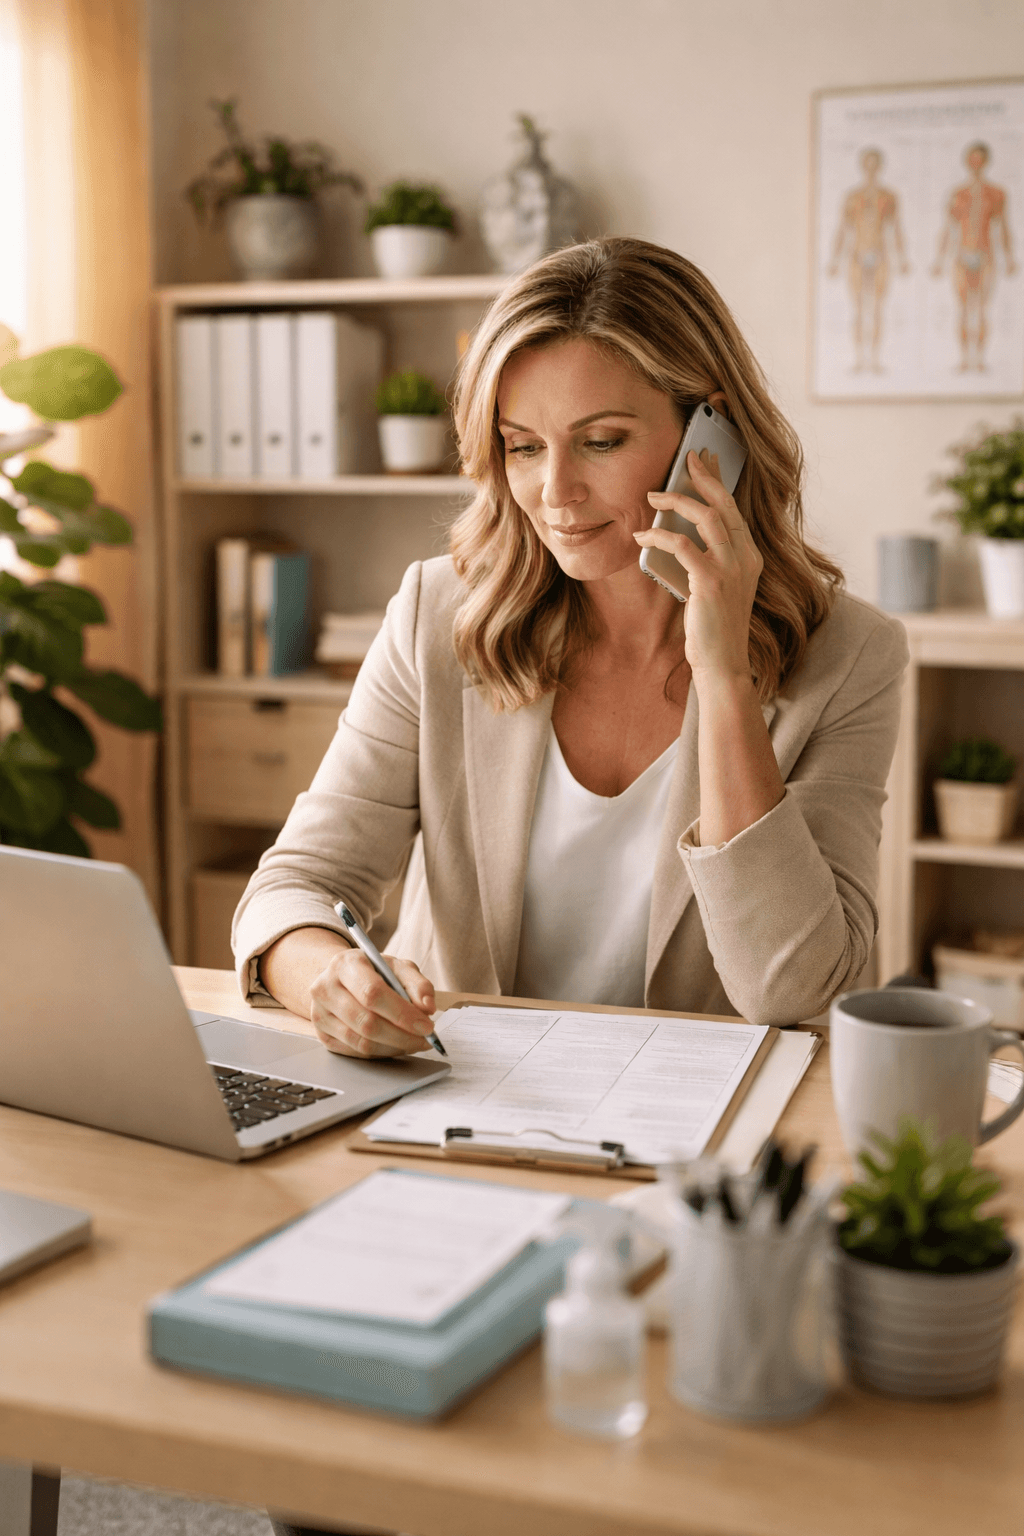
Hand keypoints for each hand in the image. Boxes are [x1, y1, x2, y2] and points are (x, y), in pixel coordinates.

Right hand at [309, 947, 436, 1057]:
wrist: (341, 978)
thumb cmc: (372, 972)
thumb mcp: (397, 967)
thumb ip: (418, 984)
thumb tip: (428, 1007)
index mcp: (345, 964)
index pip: (373, 993)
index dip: (402, 1013)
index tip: (427, 1026)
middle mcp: (325, 988)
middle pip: (366, 1022)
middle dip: (402, 1036)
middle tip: (425, 1039)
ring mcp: (319, 1014)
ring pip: (361, 1042)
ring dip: (394, 1047)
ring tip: (413, 1042)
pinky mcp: (322, 1035)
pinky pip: (355, 1052)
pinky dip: (381, 1052)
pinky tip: (395, 1044)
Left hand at [634, 450, 762, 689]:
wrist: (722, 663)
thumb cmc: (714, 629)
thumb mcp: (716, 587)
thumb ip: (707, 560)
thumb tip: (681, 533)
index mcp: (750, 557)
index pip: (734, 509)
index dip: (719, 482)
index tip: (706, 461)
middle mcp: (746, 558)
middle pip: (724, 504)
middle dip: (703, 477)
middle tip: (684, 459)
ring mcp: (731, 569)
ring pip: (706, 517)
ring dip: (676, 500)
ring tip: (652, 495)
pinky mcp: (711, 582)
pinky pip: (682, 545)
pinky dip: (660, 534)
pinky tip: (643, 534)